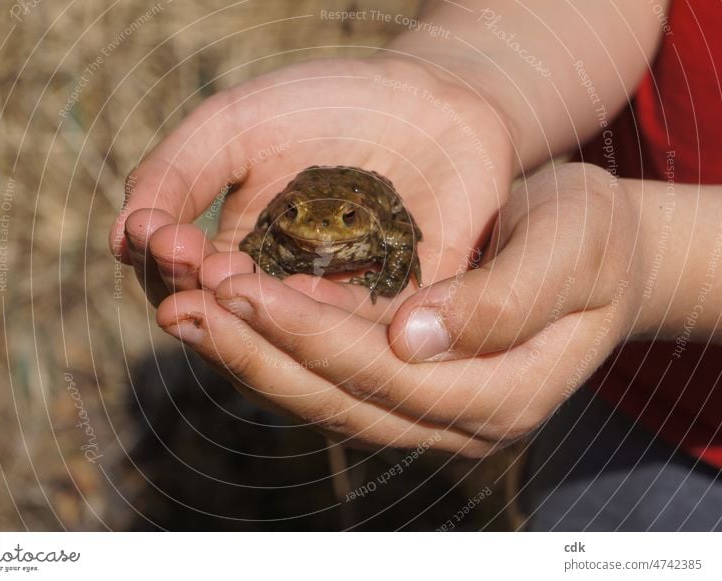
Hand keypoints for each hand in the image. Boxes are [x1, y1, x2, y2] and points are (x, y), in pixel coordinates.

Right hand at [109, 56, 512, 314]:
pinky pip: (351, 334)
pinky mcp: (390, 312)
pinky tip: (295, 296)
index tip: (156, 233)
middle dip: (200, 297)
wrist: (426, 98)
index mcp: (233, 256)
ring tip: (225, 281)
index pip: (180, 284)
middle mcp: (277, 294)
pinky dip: (318, 320)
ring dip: (248, 317)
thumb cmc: (323, 108)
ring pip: (280, 340)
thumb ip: (178, 173)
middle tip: (193, 263)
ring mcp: (331, 308)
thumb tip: (122, 237)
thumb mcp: (235, 128)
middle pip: (224, 324)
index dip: (163, 266)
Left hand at [156, 163, 641, 454]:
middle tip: (181, 307)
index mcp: (504, 395)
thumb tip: (415, 336)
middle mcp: (456, 421)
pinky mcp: (399, 388)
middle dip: (257, 354)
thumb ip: (507, 299)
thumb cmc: (590, 238)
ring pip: (322, 398)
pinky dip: (272, 348)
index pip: (392, 378)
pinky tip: (226, 314)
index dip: (314, 338)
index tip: (246, 289)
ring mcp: (425, 412)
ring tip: (182, 310)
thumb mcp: (572, 248)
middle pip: (341, 401)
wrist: (593, 251)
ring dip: (249, 357)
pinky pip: (325, 378)